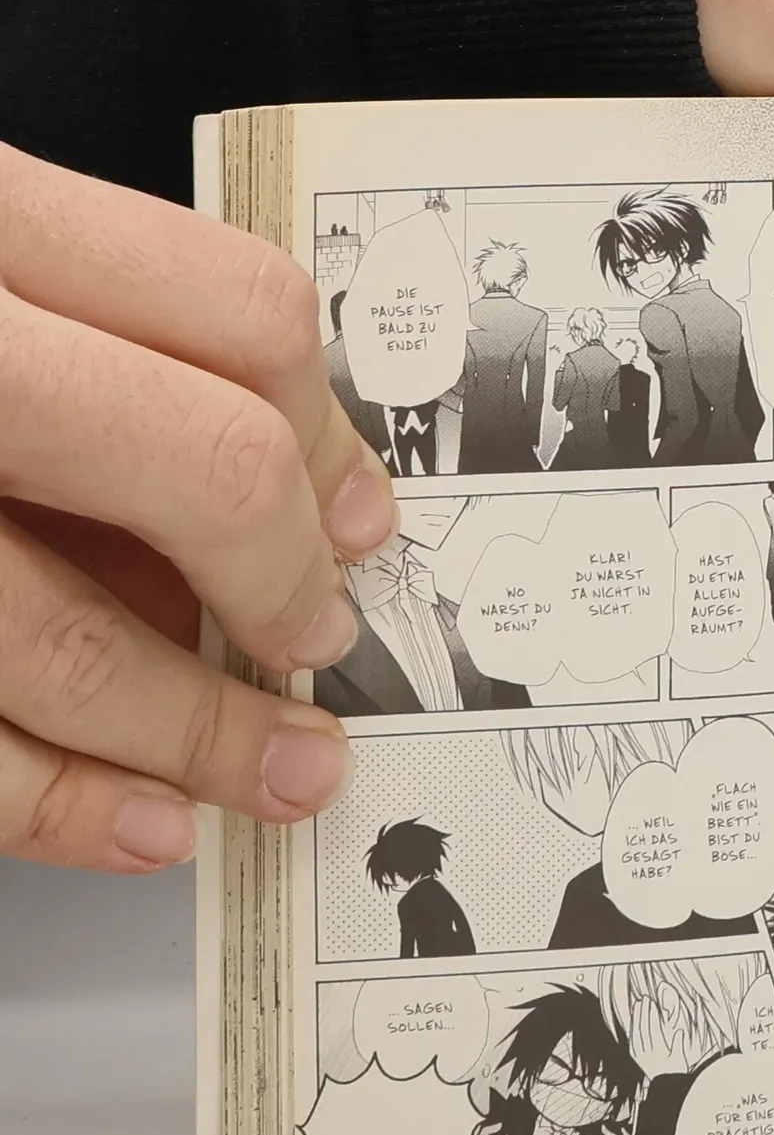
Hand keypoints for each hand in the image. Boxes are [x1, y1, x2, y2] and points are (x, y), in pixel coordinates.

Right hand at [0, 144, 394, 870]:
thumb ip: (95, 345)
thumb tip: (297, 502)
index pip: (241, 314)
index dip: (330, 437)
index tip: (354, 522)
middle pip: (199, 466)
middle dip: (286, 585)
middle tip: (316, 643)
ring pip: (63, 635)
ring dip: (202, 732)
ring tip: (278, 773)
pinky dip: (57, 801)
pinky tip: (141, 820)